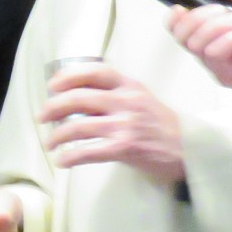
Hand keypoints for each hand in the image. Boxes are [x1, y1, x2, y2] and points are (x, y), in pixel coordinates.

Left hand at [38, 66, 185, 187]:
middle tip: (42, 117)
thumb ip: (115, 94)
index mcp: (130, 86)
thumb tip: (76, 97)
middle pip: (79, 98)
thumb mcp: (142, 98)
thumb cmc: (160, 125)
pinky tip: (63, 161)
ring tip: (50, 143)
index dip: (69, 76)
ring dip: (57, 136)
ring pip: (79, 126)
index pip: (95, 71)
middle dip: (53, 107)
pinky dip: (70, 157)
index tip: (52, 86)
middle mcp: (127, 102)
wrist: (190, 149)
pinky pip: (88, 151)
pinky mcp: (125, 148)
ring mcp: (126, 125)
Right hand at [166, 0, 231, 100]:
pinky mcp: (227, 76)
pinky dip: (231, 39)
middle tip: (227, 12)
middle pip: (183, 36)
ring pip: (197, 44)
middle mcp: (211, 49)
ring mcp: (217, 65)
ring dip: (220, 27)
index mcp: (213, 32)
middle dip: (201, 17)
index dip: (175, 18)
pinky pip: (215, 54)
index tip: (182, 6)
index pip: (178, 29)